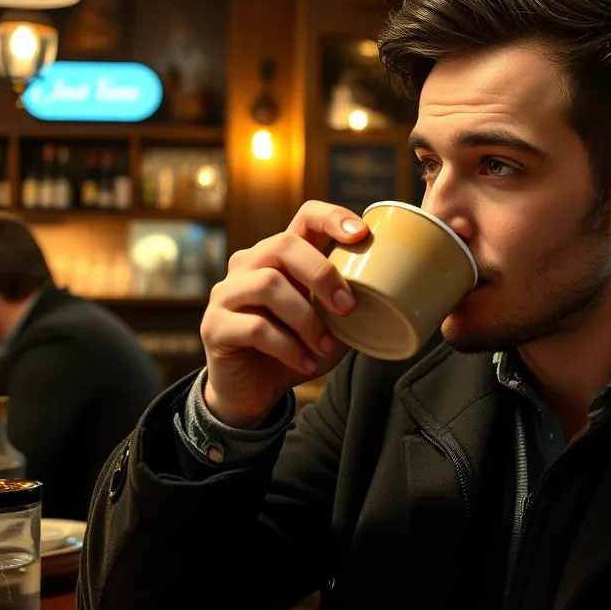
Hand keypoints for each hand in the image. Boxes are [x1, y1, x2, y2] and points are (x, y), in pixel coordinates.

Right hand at [199, 201, 368, 427]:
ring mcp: (227, 293)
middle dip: (322, 274)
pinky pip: (254, 326)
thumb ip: (350, 304)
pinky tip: (304, 362)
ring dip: (305, 318)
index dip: (332, 217)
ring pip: (268, 285)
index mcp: (281, 256)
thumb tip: (396, 291)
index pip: (304, 216)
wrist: (255, 393)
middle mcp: (249, 264)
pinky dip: (287, 346)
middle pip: (284, 244)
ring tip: (323, 346)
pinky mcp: (214, 325)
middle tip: (348, 308)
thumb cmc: (298, 349)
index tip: (361, 234)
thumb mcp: (332, 325)